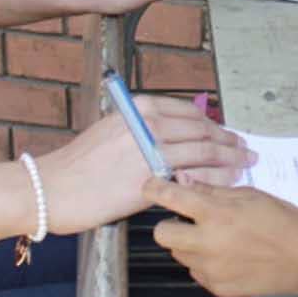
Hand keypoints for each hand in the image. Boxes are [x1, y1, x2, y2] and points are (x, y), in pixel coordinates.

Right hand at [37, 94, 253, 233]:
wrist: (52, 188)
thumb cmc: (77, 166)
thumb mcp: (111, 133)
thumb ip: (142, 132)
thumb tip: (171, 139)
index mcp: (140, 108)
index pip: (188, 112)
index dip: (212, 124)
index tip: (225, 133)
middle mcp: (149, 122)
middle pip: (201, 129)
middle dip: (227, 140)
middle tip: (245, 148)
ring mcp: (152, 148)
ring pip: (204, 150)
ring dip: (229, 157)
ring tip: (244, 163)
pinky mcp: (152, 176)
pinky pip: (194, 175)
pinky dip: (216, 177)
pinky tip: (227, 182)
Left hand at [147, 177, 297, 296]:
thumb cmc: (282, 221)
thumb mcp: (250, 196)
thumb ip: (214, 192)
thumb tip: (186, 182)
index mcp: (215, 213)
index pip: (170, 198)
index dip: (154, 189)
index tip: (150, 187)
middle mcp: (207, 243)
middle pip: (162, 234)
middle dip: (169, 225)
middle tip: (187, 221)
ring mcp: (210, 269)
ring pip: (180, 254)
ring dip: (189, 245)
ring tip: (217, 239)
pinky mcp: (217, 287)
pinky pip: (198, 272)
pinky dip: (206, 263)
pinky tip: (228, 257)